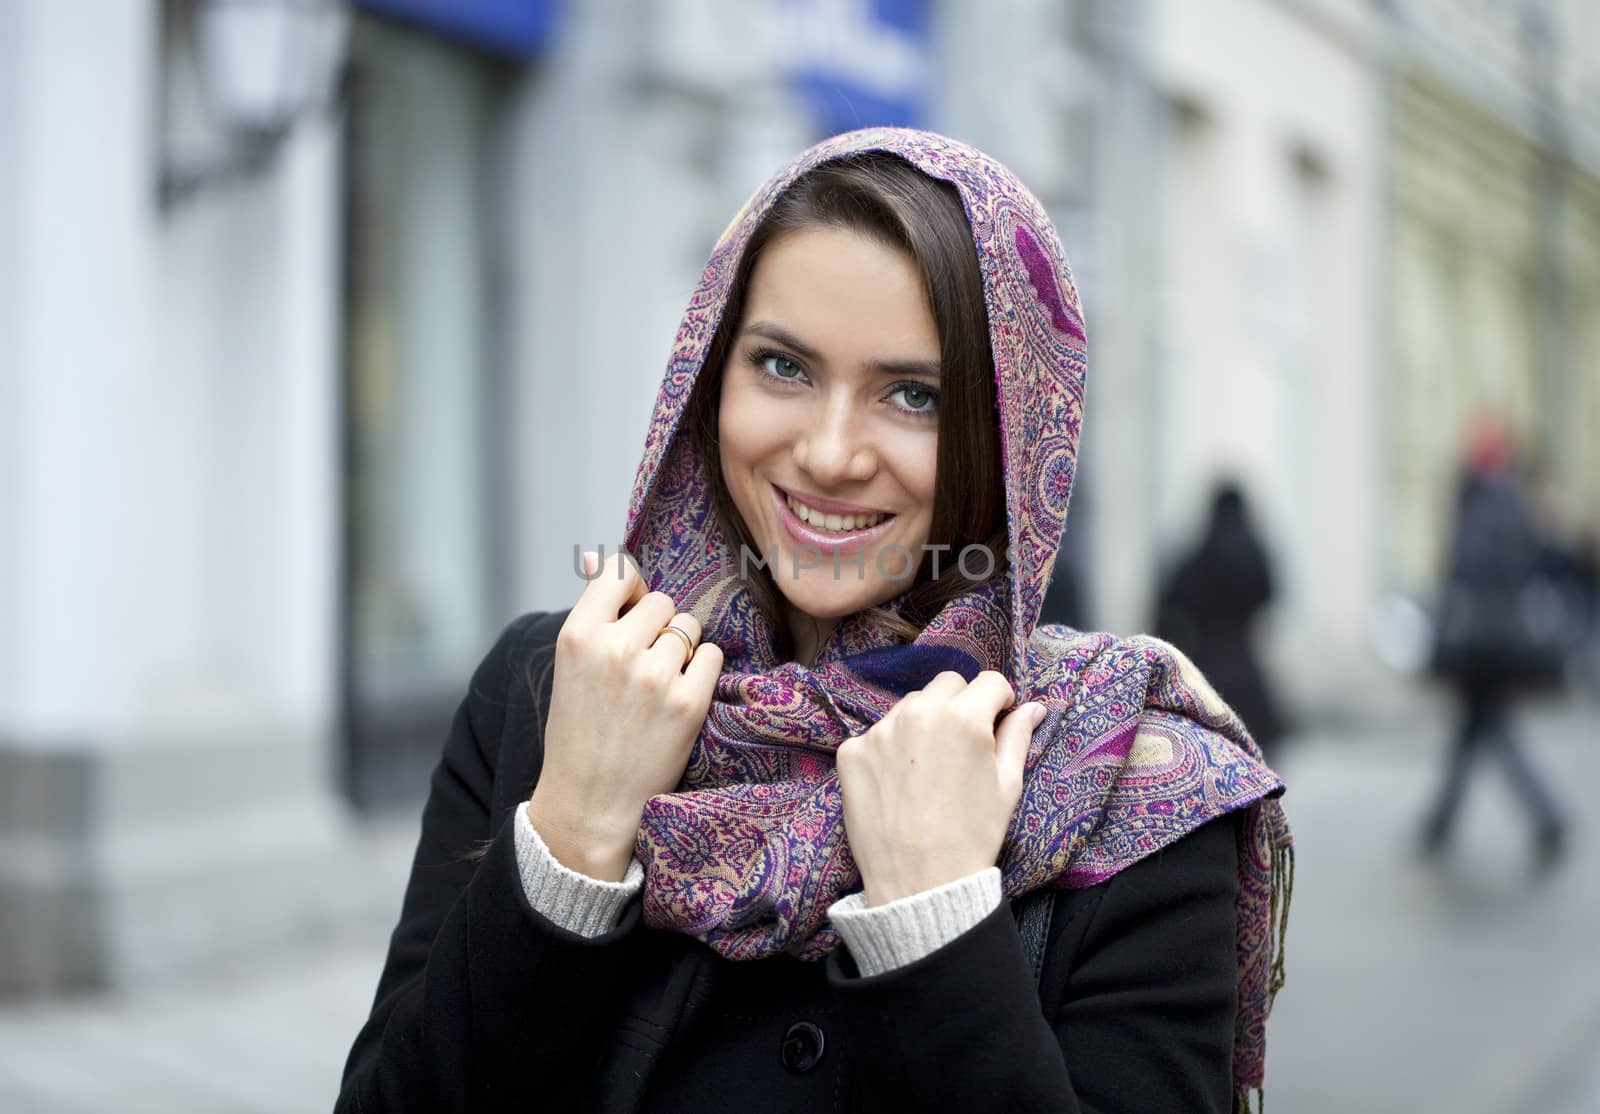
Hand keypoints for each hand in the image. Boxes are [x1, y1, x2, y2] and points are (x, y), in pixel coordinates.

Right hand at [528, 551, 722, 880]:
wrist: (589, 805)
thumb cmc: (580, 731)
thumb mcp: (571, 665)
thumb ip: (593, 610)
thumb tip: (599, 556)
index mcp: (578, 635)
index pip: (620, 572)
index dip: (632, 592)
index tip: (631, 616)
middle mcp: (616, 648)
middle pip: (662, 601)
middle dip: (658, 627)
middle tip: (641, 667)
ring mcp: (654, 675)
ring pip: (689, 626)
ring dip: (681, 649)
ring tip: (656, 686)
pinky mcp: (688, 702)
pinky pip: (712, 655)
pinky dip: (702, 672)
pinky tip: (680, 697)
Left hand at [836, 670, 1043, 905]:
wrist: (919, 884)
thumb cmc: (972, 837)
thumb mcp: (1007, 786)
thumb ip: (1017, 737)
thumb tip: (1033, 707)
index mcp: (964, 718)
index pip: (989, 682)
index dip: (1000, 700)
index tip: (997, 719)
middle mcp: (919, 713)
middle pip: (946, 685)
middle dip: (959, 704)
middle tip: (961, 744)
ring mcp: (880, 731)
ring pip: (909, 706)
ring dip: (922, 723)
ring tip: (928, 767)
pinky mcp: (851, 752)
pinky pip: (877, 734)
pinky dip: (889, 749)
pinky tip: (898, 782)